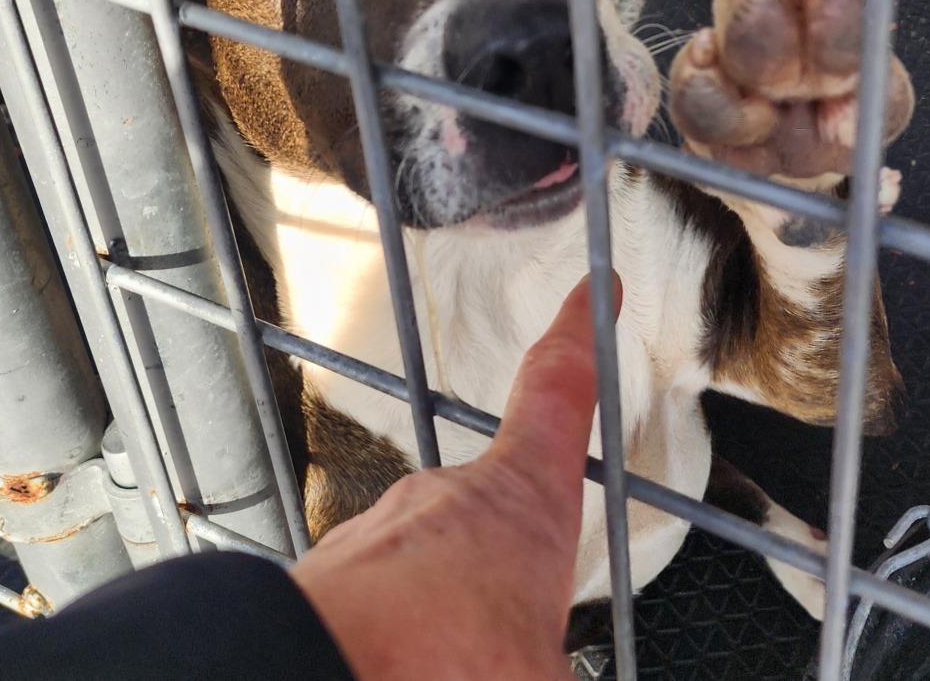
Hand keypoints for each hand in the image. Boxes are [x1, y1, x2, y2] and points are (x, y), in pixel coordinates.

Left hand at [291, 272, 620, 680]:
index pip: (557, 389)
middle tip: (506, 639)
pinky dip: (402, 639)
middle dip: (510, 569)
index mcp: (519, 506)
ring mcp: (386, 529)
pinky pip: (387, 603)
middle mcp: (448, 498)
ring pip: (439, 569)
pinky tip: (404, 667)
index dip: (577, 333)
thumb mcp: (539, 676)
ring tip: (448, 665)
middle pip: (497, 510)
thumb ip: (551, 661)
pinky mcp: (337, 571)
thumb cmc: (441, 666)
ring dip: (452, 618)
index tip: (592, 287)